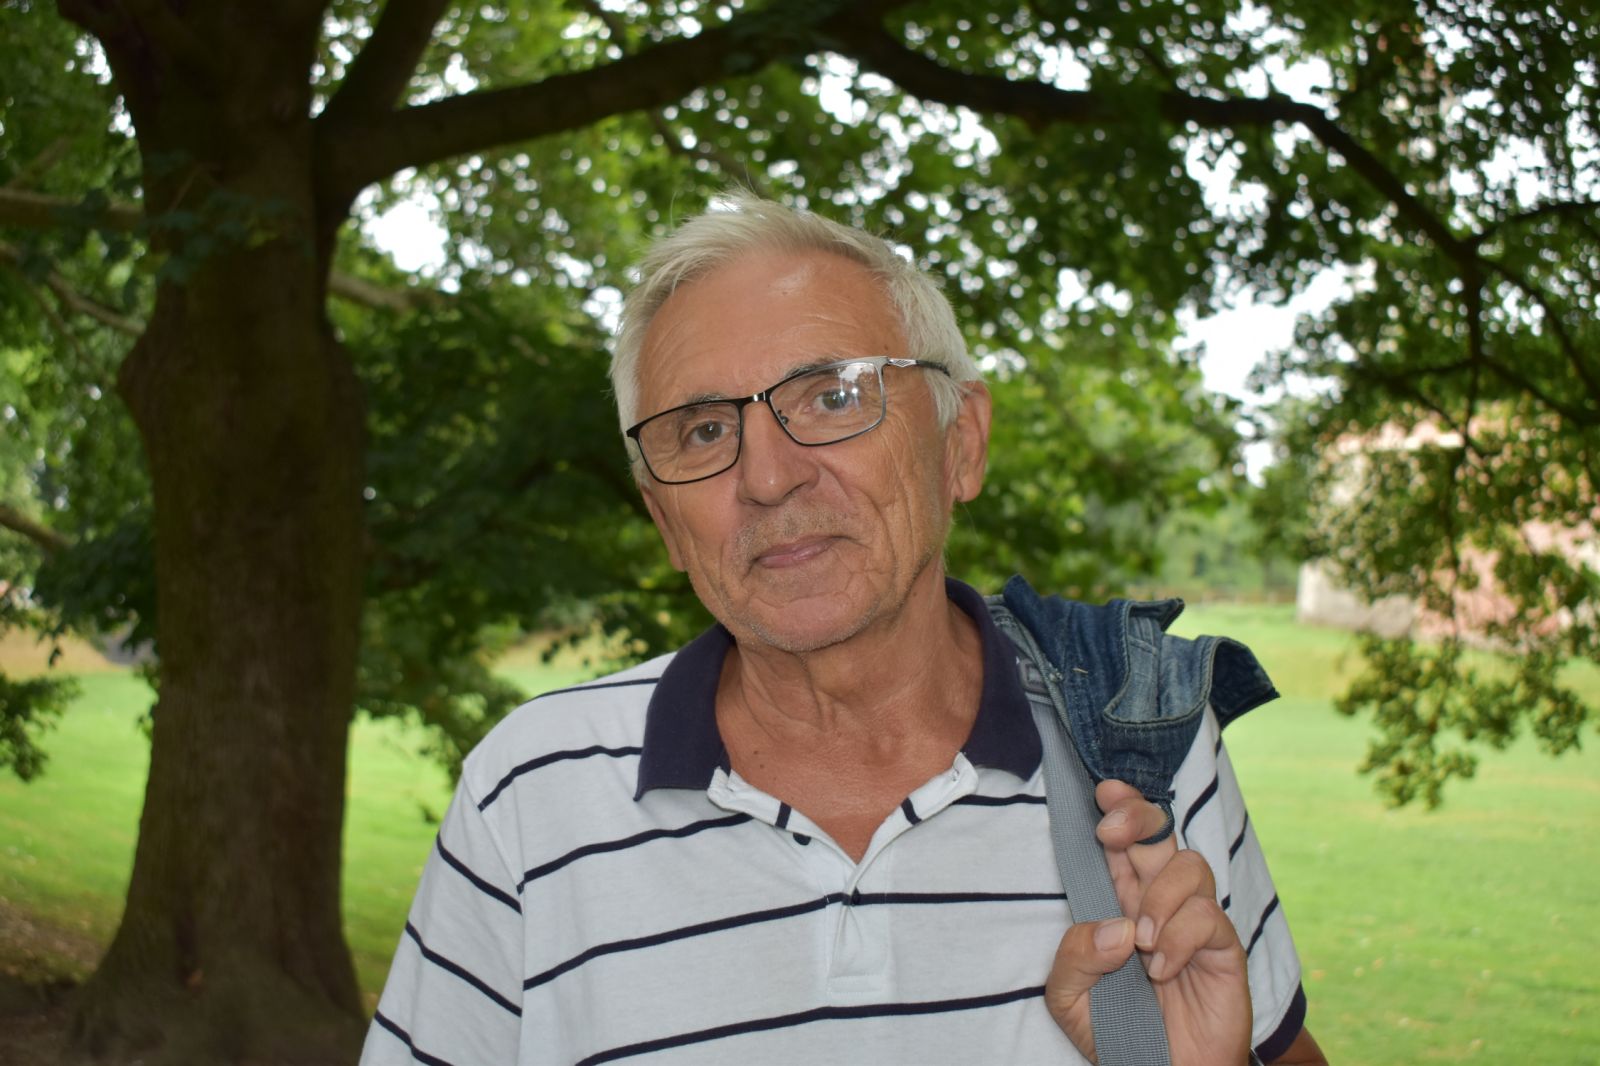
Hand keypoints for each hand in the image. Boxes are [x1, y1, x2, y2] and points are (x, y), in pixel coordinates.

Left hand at [1044, 780, 1251, 1064]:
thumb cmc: (1114, 1030)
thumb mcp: (1070, 997)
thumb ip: (1075, 958)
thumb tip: (1117, 927)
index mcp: (1120, 901)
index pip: (1123, 841)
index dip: (1120, 807)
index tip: (1102, 794)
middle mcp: (1159, 902)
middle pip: (1160, 834)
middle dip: (1137, 817)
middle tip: (1110, 832)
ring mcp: (1194, 923)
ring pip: (1190, 866)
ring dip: (1159, 896)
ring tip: (1141, 944)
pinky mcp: (1222, 950)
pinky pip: (1208, 918)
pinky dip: (1180, 939)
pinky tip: (1163, 971)